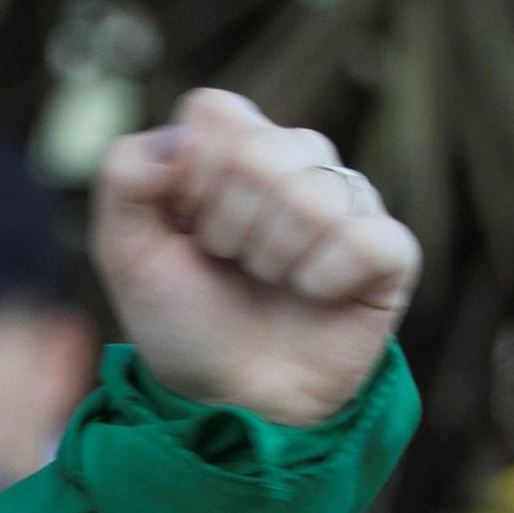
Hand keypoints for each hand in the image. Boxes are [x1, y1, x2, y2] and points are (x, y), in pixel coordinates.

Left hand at [92, 87, 419, 428]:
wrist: (227, 401)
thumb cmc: (182, 324)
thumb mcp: (127, 254)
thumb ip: (125, 179)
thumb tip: (181, 137)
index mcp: (235, 147)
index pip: (215, 111)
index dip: (189, 174)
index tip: (185, 225)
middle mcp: (297, 161)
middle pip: (261, 148)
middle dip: (226, 223)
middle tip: (227, 262)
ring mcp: (348, 200)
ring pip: (314, 192)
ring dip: (272, 255)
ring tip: (268, 283)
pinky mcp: (388, 250)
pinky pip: (365, 238)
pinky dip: (324, 278)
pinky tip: (314, 296)